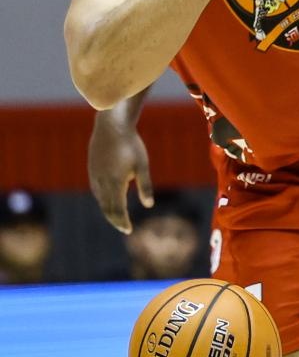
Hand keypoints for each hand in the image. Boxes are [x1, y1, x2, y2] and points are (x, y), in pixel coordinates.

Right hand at [88, 112, 153, 233]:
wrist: (111, 126)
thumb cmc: (131, 145)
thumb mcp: (142, 165)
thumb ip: (145, 186)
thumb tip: (149, 205)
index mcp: (115, 182)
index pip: (117, 209)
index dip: (123, 221)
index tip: (129, 230)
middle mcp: (102, 182)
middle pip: (107, 208)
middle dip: (116, 220)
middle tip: (124, 228)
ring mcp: (95, 175)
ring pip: (100, 200)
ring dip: (108, 210)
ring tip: (118, 217)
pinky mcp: (92, 169)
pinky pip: (96, 190)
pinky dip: (103, 200)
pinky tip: (108, 200)